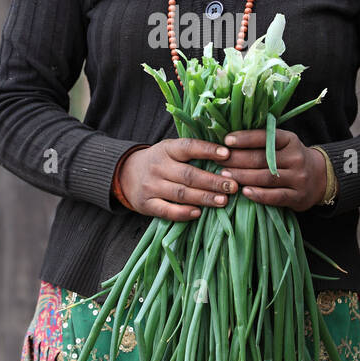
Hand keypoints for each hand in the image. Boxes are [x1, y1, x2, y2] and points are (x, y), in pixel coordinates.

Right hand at [118, 137, 239, 220]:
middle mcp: (158, 167)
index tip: (227, 154)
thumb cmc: (160, 161)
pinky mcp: (147, 204)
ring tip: (223, 200)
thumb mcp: (171, 149)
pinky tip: (198, 213)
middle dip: (213, 181)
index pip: (188, 147)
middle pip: (189, 175)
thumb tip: (227, 155)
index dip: (208, 150)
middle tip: (234, 186)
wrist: (125, 174)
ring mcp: (151, 186)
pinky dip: (183, 213)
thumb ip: (192, 152)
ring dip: (204, 198)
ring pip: (181, 193)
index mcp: (167, 149)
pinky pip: (167, 210)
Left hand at [217, 129, 327, 211]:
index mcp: (290, 140)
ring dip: (243, 176)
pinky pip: (276, 196)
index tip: (226, 140)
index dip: (245, 138)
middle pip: (262, 158)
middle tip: (218, 160)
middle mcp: (296, 157)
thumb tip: (230, 138)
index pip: (266, 137)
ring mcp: (298, 178)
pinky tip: (244, 192)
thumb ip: (263, 140)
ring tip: (224, 175)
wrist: (320, 178)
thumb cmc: (291, 158)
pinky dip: (259, 195)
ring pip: (266, 177)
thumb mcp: (283, 144)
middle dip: (237, 159)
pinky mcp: (298, 196)